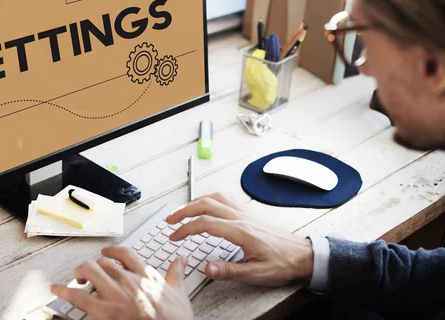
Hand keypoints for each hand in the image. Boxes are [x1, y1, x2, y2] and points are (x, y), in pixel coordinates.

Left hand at [51, 246, 192, 319]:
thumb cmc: (175, 319)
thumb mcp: (179, 294)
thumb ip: (176, 273)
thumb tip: (180, 259)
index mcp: (145, 275)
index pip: (124, 254)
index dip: (112, 251)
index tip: (106, 252)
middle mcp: (128, 280)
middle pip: (103, 262)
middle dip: (93, 266)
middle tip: (89, 273)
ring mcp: (115, 295)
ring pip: (89, 271)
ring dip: (80, 273)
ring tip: (76, 279)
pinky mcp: (104, 312)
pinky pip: (78, 296)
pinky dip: (64, 291)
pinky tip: (56, 289)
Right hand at [165, 192, 312, 286]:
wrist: (302, 255)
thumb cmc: (282, 263)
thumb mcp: (256, 274)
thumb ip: (229, 270)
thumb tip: (206, 268)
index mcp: (240, 231)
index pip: (205, 223)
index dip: (186, 229)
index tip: (174, 236)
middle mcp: (241, 218)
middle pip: (206, 204)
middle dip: (184, 210)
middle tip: (170, 220)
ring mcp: (244, 213)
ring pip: (215, 198)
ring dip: (195, 202)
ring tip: (182, 211)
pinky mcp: (248, 214)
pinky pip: (225, 199)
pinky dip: (209, 199)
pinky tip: (205, 205)